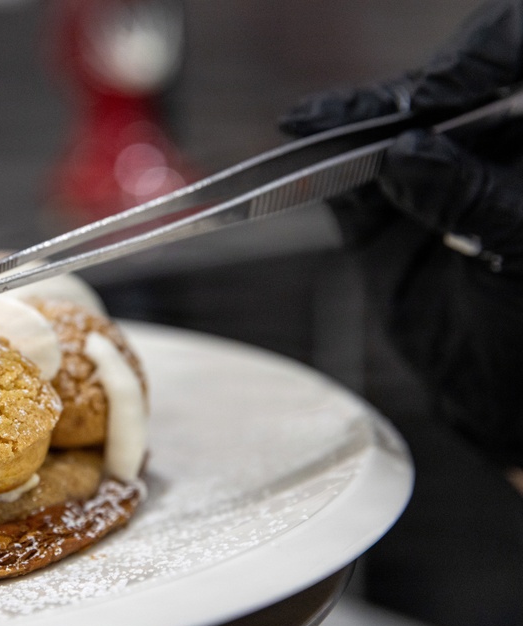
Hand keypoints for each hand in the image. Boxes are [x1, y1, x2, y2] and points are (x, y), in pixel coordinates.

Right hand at [280, 0, 522, 273]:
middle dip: (397, 100)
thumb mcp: (522, 253)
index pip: (517, 51)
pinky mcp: (385, 215)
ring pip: (387, 130)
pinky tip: (304, 154)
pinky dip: (322, 170)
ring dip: (348, 128)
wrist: (499, 395)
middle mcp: (488, 147)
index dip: (477, 56)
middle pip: (442, 89)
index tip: (437, 90)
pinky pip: (349, 181)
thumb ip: (474, 198)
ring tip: (311, 126)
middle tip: (359, 116)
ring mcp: (435, 178)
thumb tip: (406, 151)